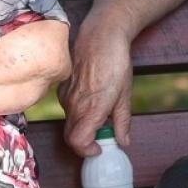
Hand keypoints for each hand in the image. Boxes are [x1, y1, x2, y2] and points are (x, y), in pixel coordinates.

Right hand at [59, 27, 134, 156]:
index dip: (87, 151)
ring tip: (100, 112)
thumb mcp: (125, 95)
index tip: (99, 148)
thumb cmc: (115, 62)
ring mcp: (66, 96)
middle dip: (84, 142)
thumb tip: (123, 142)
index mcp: (91, 109)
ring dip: (82, 125)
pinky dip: (77, 111)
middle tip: (101, 135)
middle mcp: (74, 105)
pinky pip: (67, 107)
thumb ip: (122, 122)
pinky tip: (91, 98)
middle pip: (70, 136)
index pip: (78, 143)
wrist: (100, 35)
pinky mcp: (62, 87)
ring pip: (69, 122)